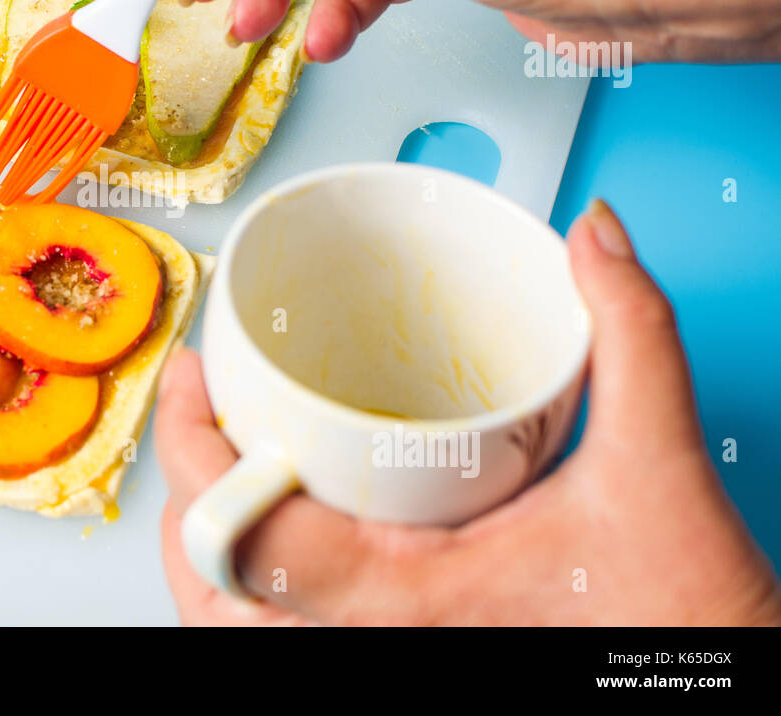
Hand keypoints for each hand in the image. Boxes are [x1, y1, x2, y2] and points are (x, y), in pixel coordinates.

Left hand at [155, 200, 780, 624]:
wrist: (722, 688)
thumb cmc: (681, 619)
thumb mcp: (657, 464)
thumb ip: (633, 335)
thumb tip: (589, 237)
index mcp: (408, 597)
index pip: (248, 542)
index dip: (191, 453)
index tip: (191, 373)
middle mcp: (375, 641)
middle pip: (212, 595)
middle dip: (184, 494)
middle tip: (195, 409)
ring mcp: (378, 656)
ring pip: (235, 627)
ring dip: (208, 542)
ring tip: (221, 460)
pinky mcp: (395, 652)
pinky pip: (278, 632)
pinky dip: (249, 582)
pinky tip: (277, 522)